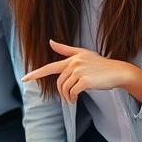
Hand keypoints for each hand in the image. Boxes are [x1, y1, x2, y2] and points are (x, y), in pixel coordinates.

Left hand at [21, 40, 140, 102]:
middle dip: (61, 93)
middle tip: (68, 99)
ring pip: (65, 88)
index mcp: (71, 58)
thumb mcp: (83, 54)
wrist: (117, 71)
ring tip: (73, 99)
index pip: (49, 67)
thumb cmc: (100, 65)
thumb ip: (66, 50)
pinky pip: (73, 92)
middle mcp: (74, 63)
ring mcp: (79, 71)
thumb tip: (50, 41)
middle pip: (59, 82)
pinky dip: (73, 98)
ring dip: (67, 97)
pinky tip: (76, 99)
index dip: (36, 74)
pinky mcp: (85, 80)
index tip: (24, 79)